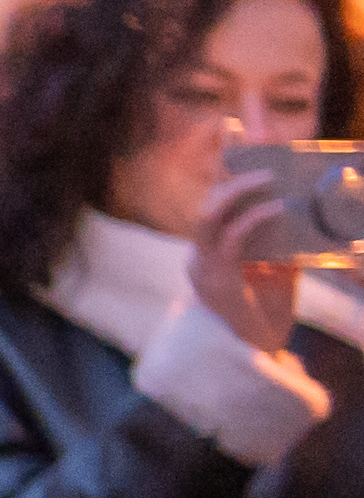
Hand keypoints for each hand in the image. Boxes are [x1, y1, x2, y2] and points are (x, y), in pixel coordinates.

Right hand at [195, 167, 305, 353]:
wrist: (256, 356)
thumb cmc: (267, 316)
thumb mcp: (277, 272)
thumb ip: (280, 246)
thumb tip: (300, 214)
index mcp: (208, 256)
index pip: (212, 207)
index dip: (224, 177)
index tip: (239, 141)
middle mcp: (199, 259)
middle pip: (207, 204)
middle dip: (231, 176)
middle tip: (262, 160)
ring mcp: (203, 269)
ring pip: (210, 215)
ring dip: (240, 190)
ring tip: (269, 177)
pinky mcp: (216, 281)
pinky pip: (233, 239)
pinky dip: (254, 219)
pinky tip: (276, 209)